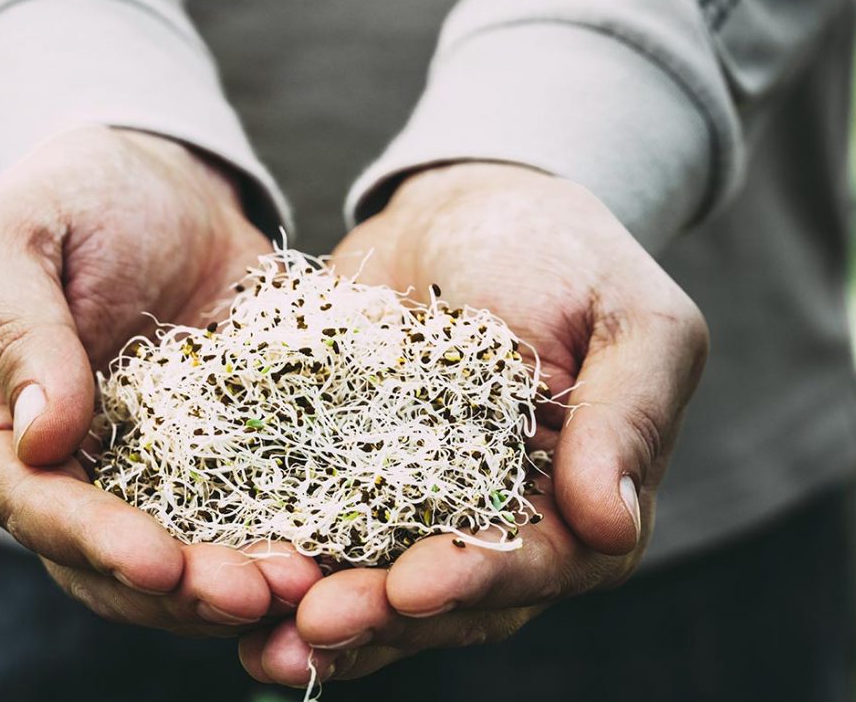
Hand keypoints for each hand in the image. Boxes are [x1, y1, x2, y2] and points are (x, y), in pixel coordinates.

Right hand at [0, 126, 320, 636]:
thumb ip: (18, 328)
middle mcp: (59, 469)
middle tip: (255, 593)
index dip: (90, 541)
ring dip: (233, 582)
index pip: (28, 503)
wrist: (160, 180)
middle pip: (104, 560)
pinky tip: (329, 551)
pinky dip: (275, 538)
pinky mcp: (207, 459)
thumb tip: (43, 440)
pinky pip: (238, 514)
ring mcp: (136, 471)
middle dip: (178, 589)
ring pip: (176, 558)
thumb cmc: (66, 195)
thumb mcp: (10, 235)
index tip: (158, 562)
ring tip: (304, 585)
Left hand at [240, 162, 707, 682]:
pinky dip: (277, 560)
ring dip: (320, 618)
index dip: (475, 580)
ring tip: (263, 644)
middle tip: (314, 627)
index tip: (413, 585)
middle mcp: (495, 525)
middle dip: (380, 618)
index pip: (536, 563)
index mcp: (579, 505)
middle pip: (442, 598)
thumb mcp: (629, 318)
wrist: (465, 212)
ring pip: (371, 584)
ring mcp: (414, 509)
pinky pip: (313, 529)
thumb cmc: (564, 255)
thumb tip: (612, 527)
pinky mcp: (346, 478)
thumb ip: (628, 419)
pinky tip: (226, 581)